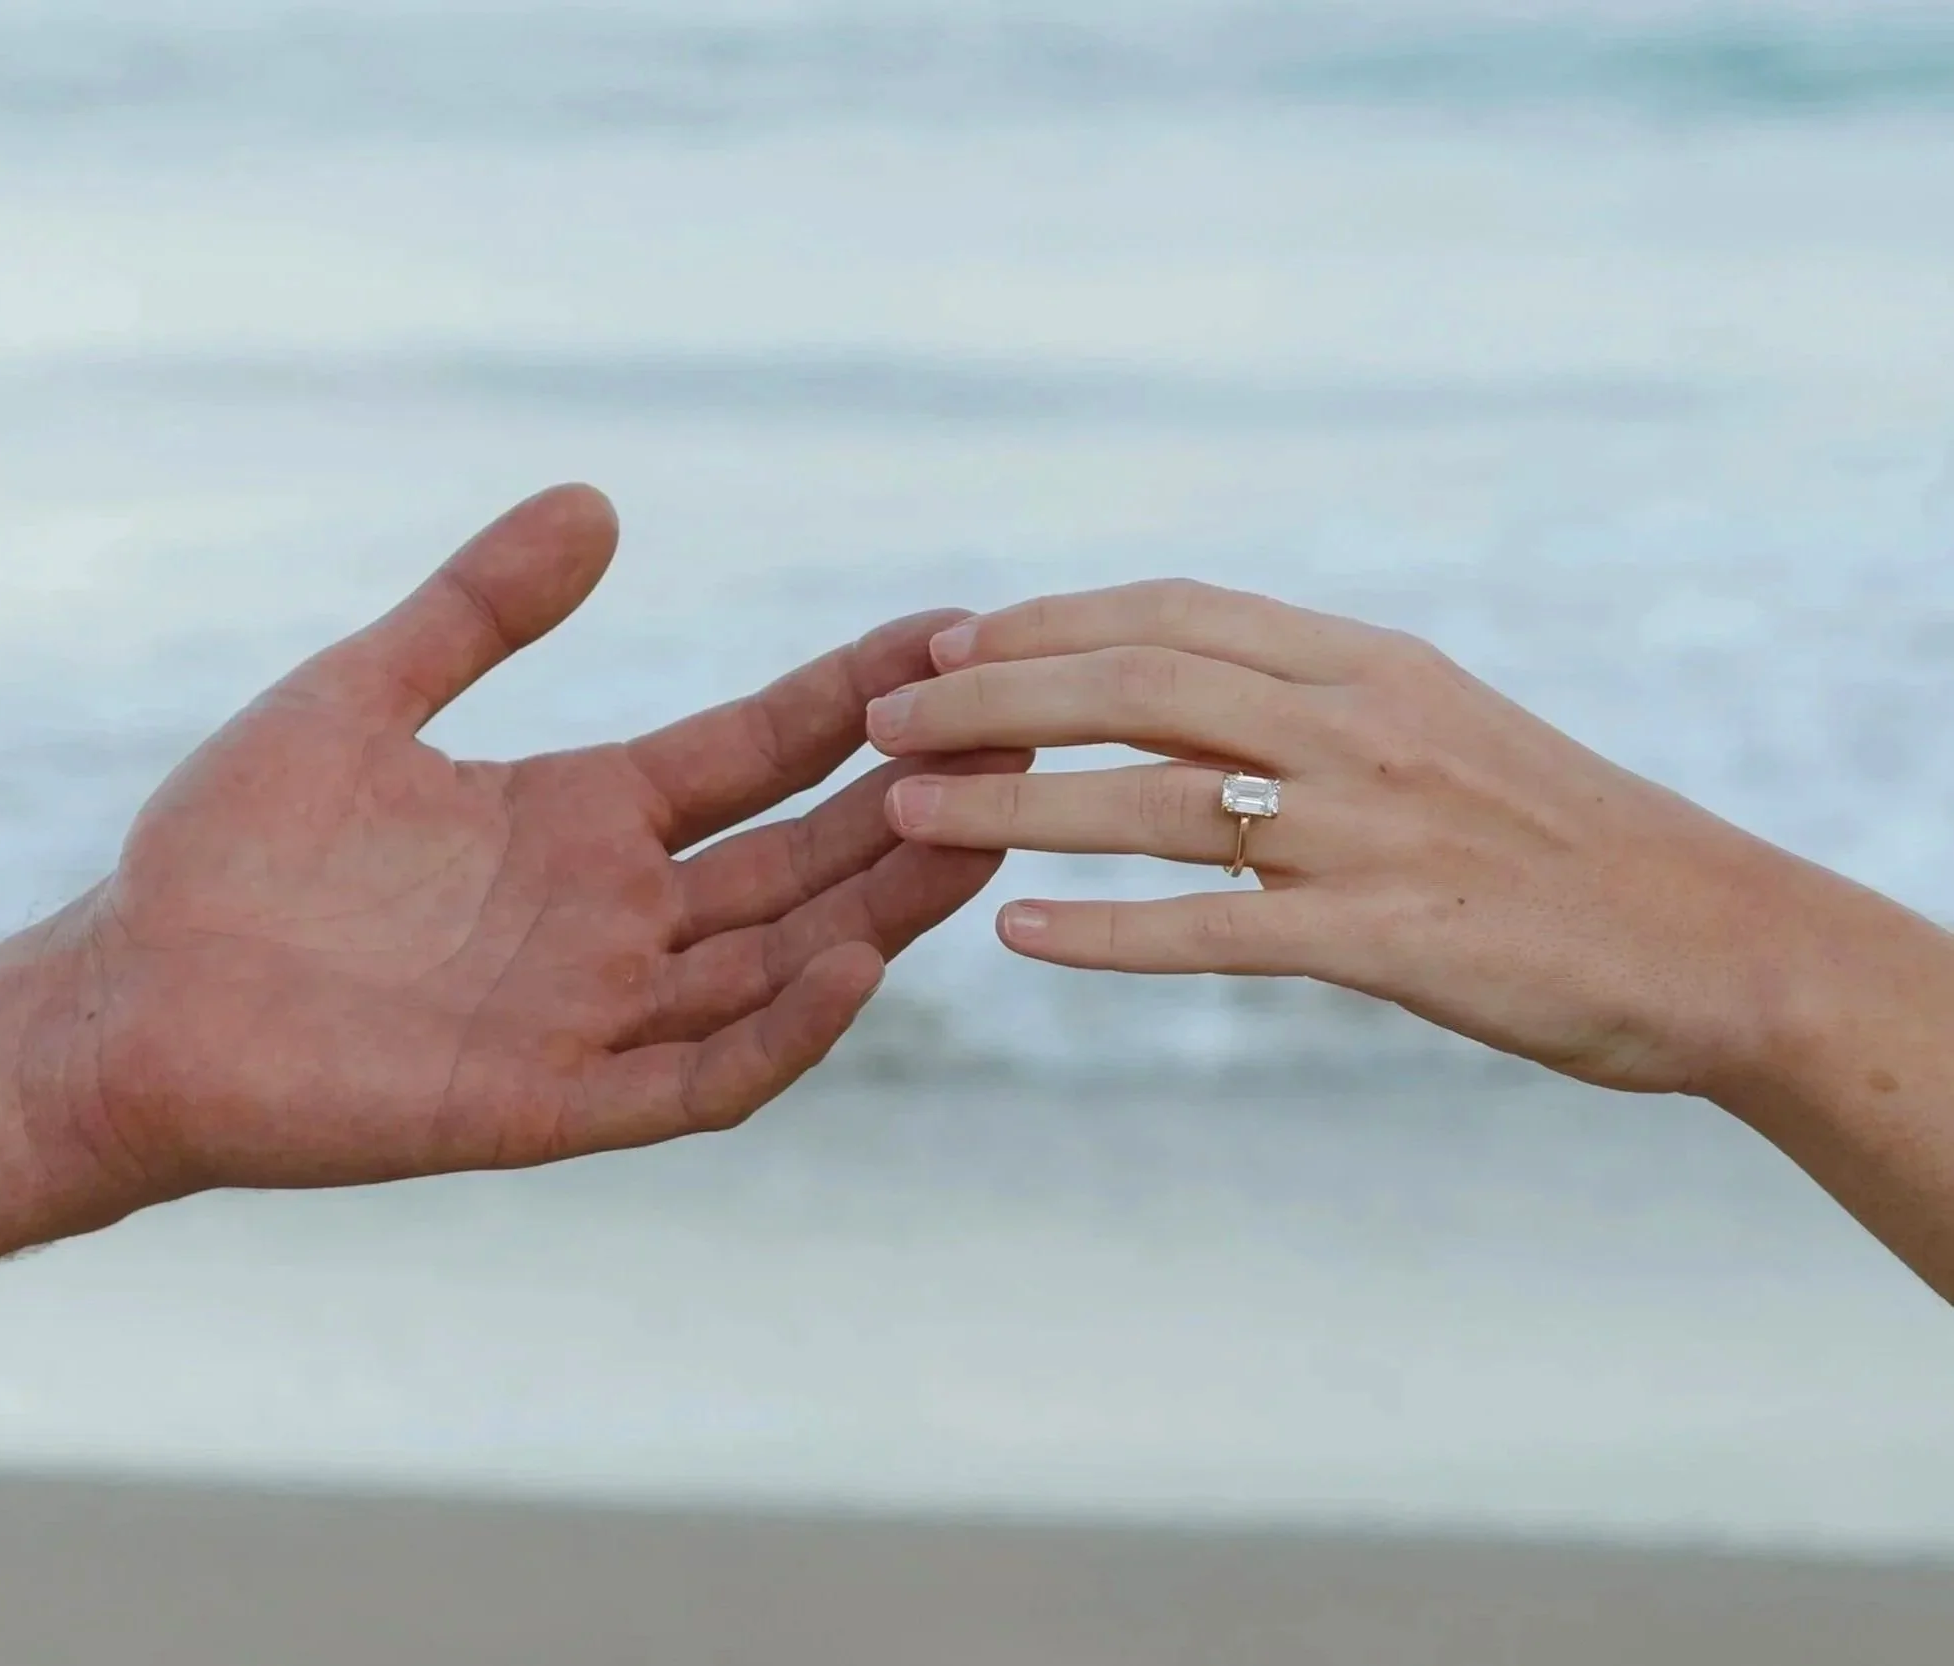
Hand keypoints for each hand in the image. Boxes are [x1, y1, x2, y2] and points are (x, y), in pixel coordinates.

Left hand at [30, 486, 1020, 1213]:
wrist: (127, 998)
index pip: (753, 752)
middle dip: (906, 801)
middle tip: (1019, 731)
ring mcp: (591, 1012)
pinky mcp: (550, 1102)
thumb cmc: (230, 851)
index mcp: (581, 818)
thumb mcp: (359, 694)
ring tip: (977, 833)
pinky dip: (782, 1030)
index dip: (846, 696)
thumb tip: (600, 500)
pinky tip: (852, 962)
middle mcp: (611, 916)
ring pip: (778, 962)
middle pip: (799, 857)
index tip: (945, 628)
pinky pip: (698, 1075)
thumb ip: (478, 608)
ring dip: (881, 906)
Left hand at [864, 578, 1829, 1097]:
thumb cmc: (1562, 835)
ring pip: (1156, 800)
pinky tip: (1018, 933)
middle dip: (996, 696)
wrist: (1710, 934)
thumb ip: (1314, 699)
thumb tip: (1180, 689)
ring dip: (1016, 803)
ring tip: (904, 811)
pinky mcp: (1388, 935)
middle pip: (1140, 686)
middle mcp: (1361, 725)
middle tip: (885, 718)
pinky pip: (1216, 930)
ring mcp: (1372, 828)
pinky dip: (1108, 931)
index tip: (953, 642)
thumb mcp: (1440, 723)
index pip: (1177, 614)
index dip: (1050, 622)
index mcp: (1369, 662)